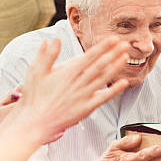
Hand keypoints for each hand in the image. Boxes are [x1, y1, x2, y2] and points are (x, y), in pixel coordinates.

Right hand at [12, 37, 130, 144]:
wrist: (35, 121)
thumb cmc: (34, 97)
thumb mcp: (36, 72)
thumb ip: (47, 55)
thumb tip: (53, 39)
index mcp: (68, 72)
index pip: (89, 56)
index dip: (103, 47)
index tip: (113, 39)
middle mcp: (78, 82)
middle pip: (100, 65)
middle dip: (113, 53)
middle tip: (125, 44)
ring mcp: (83, 95)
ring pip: (103, 78)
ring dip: (116, 67)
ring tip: (126, 57)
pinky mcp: (86, 108)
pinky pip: (103, 98)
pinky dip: (114, 90)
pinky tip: (124, 83)